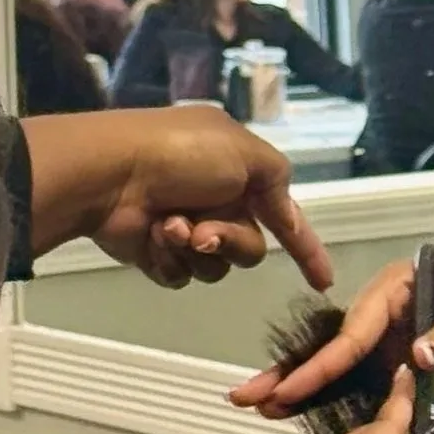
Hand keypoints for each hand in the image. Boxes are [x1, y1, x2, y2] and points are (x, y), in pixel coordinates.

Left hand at [23, 108, 333, 289]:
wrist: (111, 172)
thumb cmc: (180, 154)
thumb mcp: (244, 151)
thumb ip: (277, 179)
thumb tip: (286, 209)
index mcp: (239, 173)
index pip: (283, 216)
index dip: (306, 248)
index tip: (322, 282)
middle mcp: (217, 202)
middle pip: (250, 248)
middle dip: (230, 239)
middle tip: (203, 229)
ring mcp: (187, 230)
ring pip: (217, 267)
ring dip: (195, 247)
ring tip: (168, 226)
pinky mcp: (159, 254)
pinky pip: (183, 276)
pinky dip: (169, 259)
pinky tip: (152, 238)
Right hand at [231, 249, 433, 416]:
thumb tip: (416, 359)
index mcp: (396, 287)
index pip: (354, 332)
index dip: (323, 365)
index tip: (291, 391)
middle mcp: (384, 309)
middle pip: (332, 346)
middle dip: (290, 373)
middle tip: (245, 398)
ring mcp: (390, 333)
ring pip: (340, 366)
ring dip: (303, 388)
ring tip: (260, 410)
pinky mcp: (400, 356)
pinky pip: (364, 379)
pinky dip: (336, 396)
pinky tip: (306, 414)